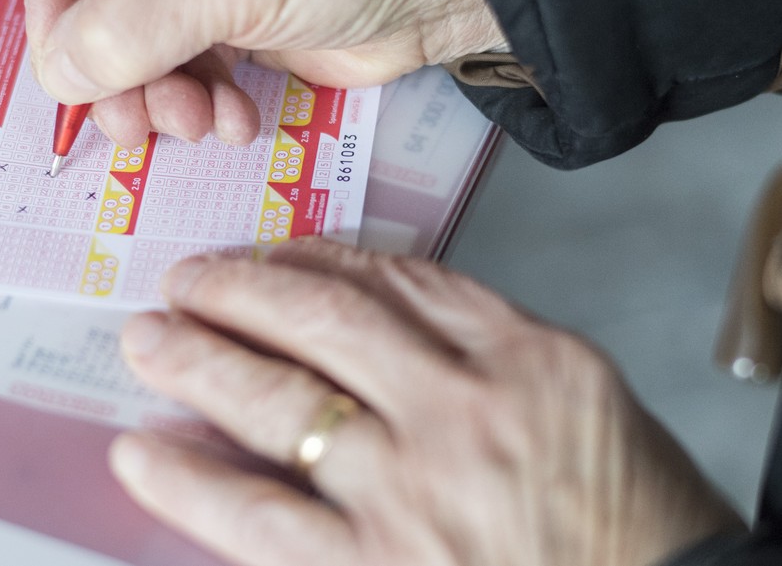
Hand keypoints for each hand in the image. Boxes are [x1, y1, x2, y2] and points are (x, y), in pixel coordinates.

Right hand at [25, 0, 505, 147]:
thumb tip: (61, 73)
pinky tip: (233, 118)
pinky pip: (189, 71)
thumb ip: (124, 25)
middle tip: (130, 118)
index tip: (67, 58)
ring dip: (159, 96)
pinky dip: (202, 104)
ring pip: (141, 45)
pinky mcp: (244, 18)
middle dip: (113, 65)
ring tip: (193, 119)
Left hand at [111, 238, 744, 565]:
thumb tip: (370, 313)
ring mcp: (414, 496)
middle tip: (184, 282)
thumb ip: (483, 347)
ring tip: (148, 341)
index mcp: (525, 359)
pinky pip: (257, 516)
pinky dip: (189, 482)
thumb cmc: (637, 526)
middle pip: (321, 324)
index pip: (396, 280)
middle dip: (236, 293)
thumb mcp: (585, 401)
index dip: (313, 257)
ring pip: (276, 404)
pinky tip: (144, 456)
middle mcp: (464, 413)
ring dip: (197, 364)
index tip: (269, 254)